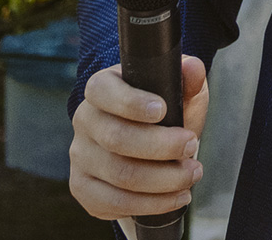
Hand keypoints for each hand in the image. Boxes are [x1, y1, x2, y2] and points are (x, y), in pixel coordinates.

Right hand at [69, 57, 207, 221]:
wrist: (148, 145)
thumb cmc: (165, 111)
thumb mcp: (180, 90)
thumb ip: (188, 78)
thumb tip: (192, 67)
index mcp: (101, 89)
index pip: (104, 91)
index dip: (131, 102)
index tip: (162, 110)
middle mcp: (84, 121)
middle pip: (117, 138)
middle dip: (161, 146)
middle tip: (192, 145)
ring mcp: (79, 156)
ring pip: (119, 174)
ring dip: (162, 179)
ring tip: (192, 173)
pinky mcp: (83, 187)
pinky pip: (112, 202)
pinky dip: (150, 203)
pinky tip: (175, 197)